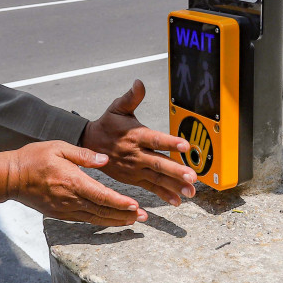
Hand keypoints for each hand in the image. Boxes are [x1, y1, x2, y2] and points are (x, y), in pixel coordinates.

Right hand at [6, 141, 147, 226]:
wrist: (11, 177)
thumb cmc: (34, 158)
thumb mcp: (59, 147)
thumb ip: (83, 154)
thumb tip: (104, 159)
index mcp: (73, 181)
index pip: (102, 196)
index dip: (120, 203)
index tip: (136, 206)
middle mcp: (71, 199)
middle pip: (103, 211)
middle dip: (125, 215)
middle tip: (143, 217)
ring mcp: (65, 209)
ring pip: (95, 218)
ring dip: (115, 221)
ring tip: (132, 222)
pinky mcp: (59, 214)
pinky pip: (84, 220)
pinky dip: (99, 221)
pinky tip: (109, 220)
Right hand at [80, 80, 196, 205]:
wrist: (89, 144)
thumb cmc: (108, 124)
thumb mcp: (117, 108)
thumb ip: (131, 97)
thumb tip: (139, 83)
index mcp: (135, 135)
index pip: (155, 139)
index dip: (170, 142)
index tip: (185, 145)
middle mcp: (136, 154)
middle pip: (158, 163)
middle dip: (176, 171)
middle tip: (192, 177)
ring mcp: (135, 168)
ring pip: (157, 178)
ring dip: (174, 186)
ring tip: (190, 191)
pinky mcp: (133, 178)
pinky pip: (151, 187)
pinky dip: (164, 194)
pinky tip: (177, 200)